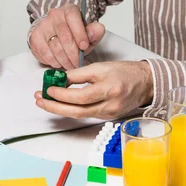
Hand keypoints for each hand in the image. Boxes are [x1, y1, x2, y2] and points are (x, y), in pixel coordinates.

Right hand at [29, 3, 104, 69]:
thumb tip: (95, 31)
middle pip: (65, 37)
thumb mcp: (88, 32)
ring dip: (65, 60)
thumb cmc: (73, 34)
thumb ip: (95, 32)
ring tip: (70, 64)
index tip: (84, 47)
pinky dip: (54, 61)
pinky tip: (59, 62)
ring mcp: (43, 26)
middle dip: (73, 54)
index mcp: (69, 10)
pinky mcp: (35, 37)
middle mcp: (54, 15)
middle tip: (78, 63)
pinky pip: (45, 53)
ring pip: (55, 47)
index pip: (73, 18)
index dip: (80, 34)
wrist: (55, 33)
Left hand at [34, 61, 153, 119]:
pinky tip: (61, 104)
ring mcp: (108, 114)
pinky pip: (85, 114)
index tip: (48, 89)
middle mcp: (109, 105)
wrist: (145, 84)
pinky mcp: (106, 117)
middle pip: (77, 111)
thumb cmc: (125, 72)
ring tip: (45, 102)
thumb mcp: (101, 67)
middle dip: (55, 107)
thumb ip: (79, 74)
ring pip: (79, 115)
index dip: (62, 95)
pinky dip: (71, 109)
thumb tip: (60, 79)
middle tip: (39, 101)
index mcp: (109, 89)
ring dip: (60, 109)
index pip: (81, 96)